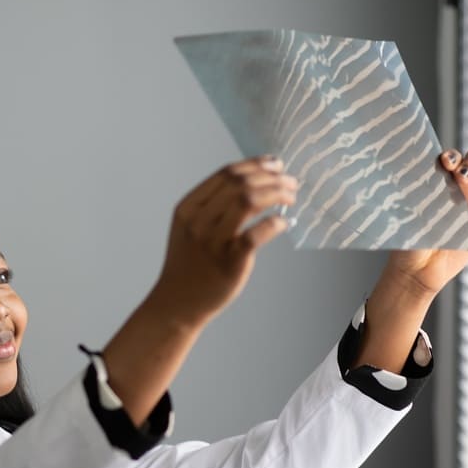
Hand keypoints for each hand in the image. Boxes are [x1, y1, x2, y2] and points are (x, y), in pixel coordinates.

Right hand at [149, 155, 297, 325]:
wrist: (177, 303)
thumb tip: (255, 182)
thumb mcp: (190, 228)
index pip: (225, 174)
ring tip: (290, 197)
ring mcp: (213, 242)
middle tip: (290, 181)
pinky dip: (274, 223)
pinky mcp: (229, 262)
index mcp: (188, 208)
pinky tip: (283, 223)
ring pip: (248, 201)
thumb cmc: (189, 264)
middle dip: (271, 177)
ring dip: (276, 193)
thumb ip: (213, 206)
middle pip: (239, 184)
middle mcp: (198, 221)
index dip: (255, 164)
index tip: (274, 164)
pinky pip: (256, 234)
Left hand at [382, 147, 467, 298]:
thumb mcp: (413, 210)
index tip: (446, 163)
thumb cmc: (412, 238)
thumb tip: (419, 172)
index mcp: (440, 181)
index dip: (452, 156)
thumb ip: (422, 191)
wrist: (421, 267)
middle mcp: (461, 187)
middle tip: (463, 175)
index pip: (452, 158)